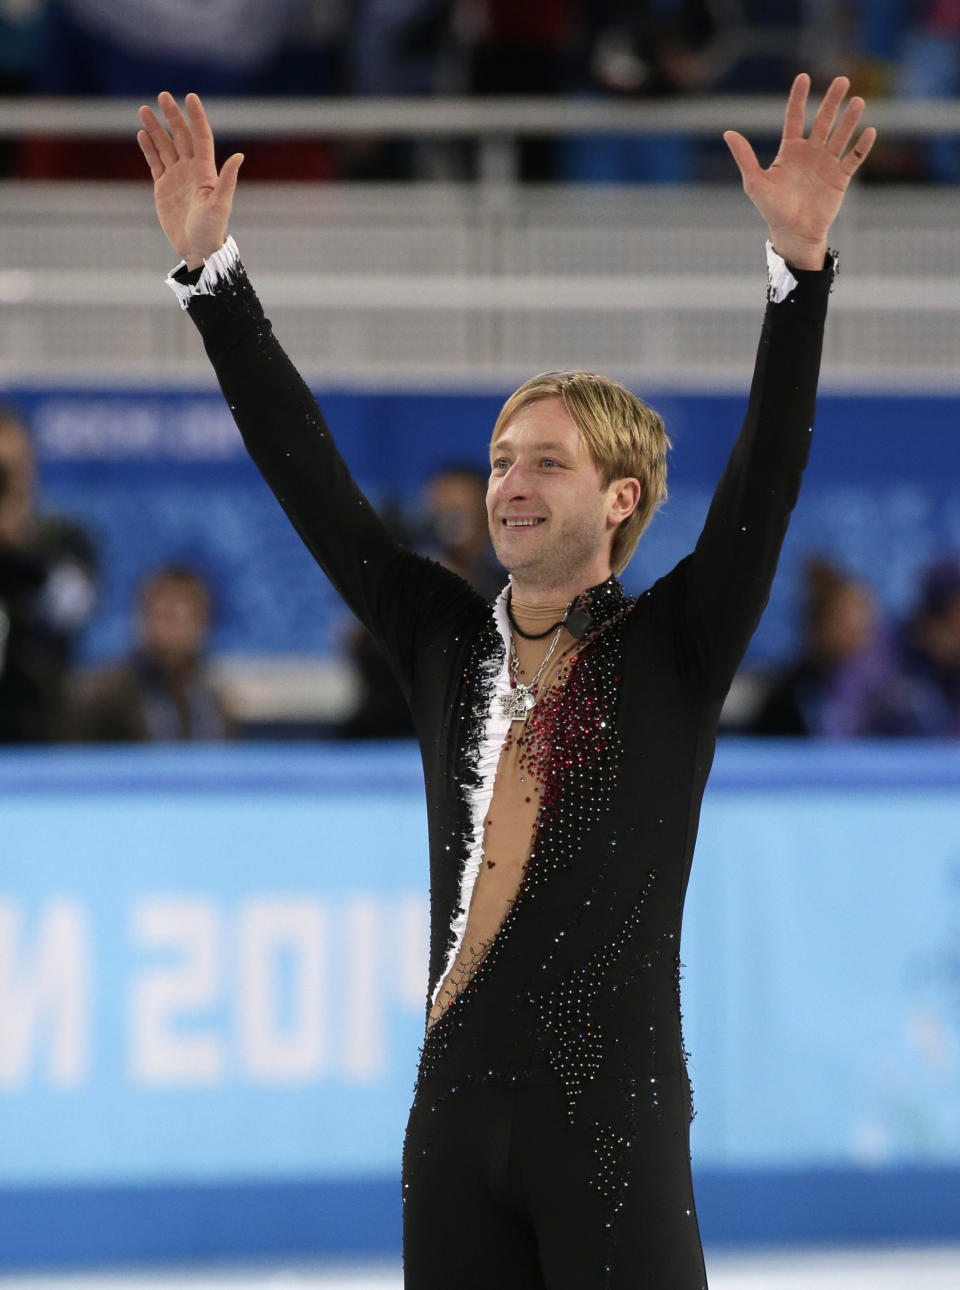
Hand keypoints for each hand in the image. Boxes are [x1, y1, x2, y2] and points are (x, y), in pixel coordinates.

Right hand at [137, 92, 242, 269]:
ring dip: (155, 128)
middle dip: (172, 116)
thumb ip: (227, 180)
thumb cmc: (212, 230)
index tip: (190, 97)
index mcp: (206, 171)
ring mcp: (177, 177)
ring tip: (144, 110)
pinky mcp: (164, 187)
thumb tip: (239, 156)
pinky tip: (142, 134)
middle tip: (162, 96)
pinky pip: (155, 162)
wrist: (198, 250)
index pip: (201, 137)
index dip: (196, 117)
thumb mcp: (220, 205)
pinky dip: (149, 148)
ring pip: (165, 146)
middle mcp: (191, 170)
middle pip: (181, 136)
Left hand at [723, 73, 875, 270]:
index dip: (798, 98)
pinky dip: (861, 146)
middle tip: (842, 80)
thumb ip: (744, 157)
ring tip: (858, 101)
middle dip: (832, 101)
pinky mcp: (840, 177)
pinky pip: (853, 158)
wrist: (793, 233)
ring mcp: (827, 163)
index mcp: (790, 150)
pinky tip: (869, 132)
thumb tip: (728, 133)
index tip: (803, 77)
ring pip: (841, 135)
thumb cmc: (772, 209)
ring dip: (849, 119)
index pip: (795, 117)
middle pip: (823, 120)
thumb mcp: (755, 182)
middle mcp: (811, 152)